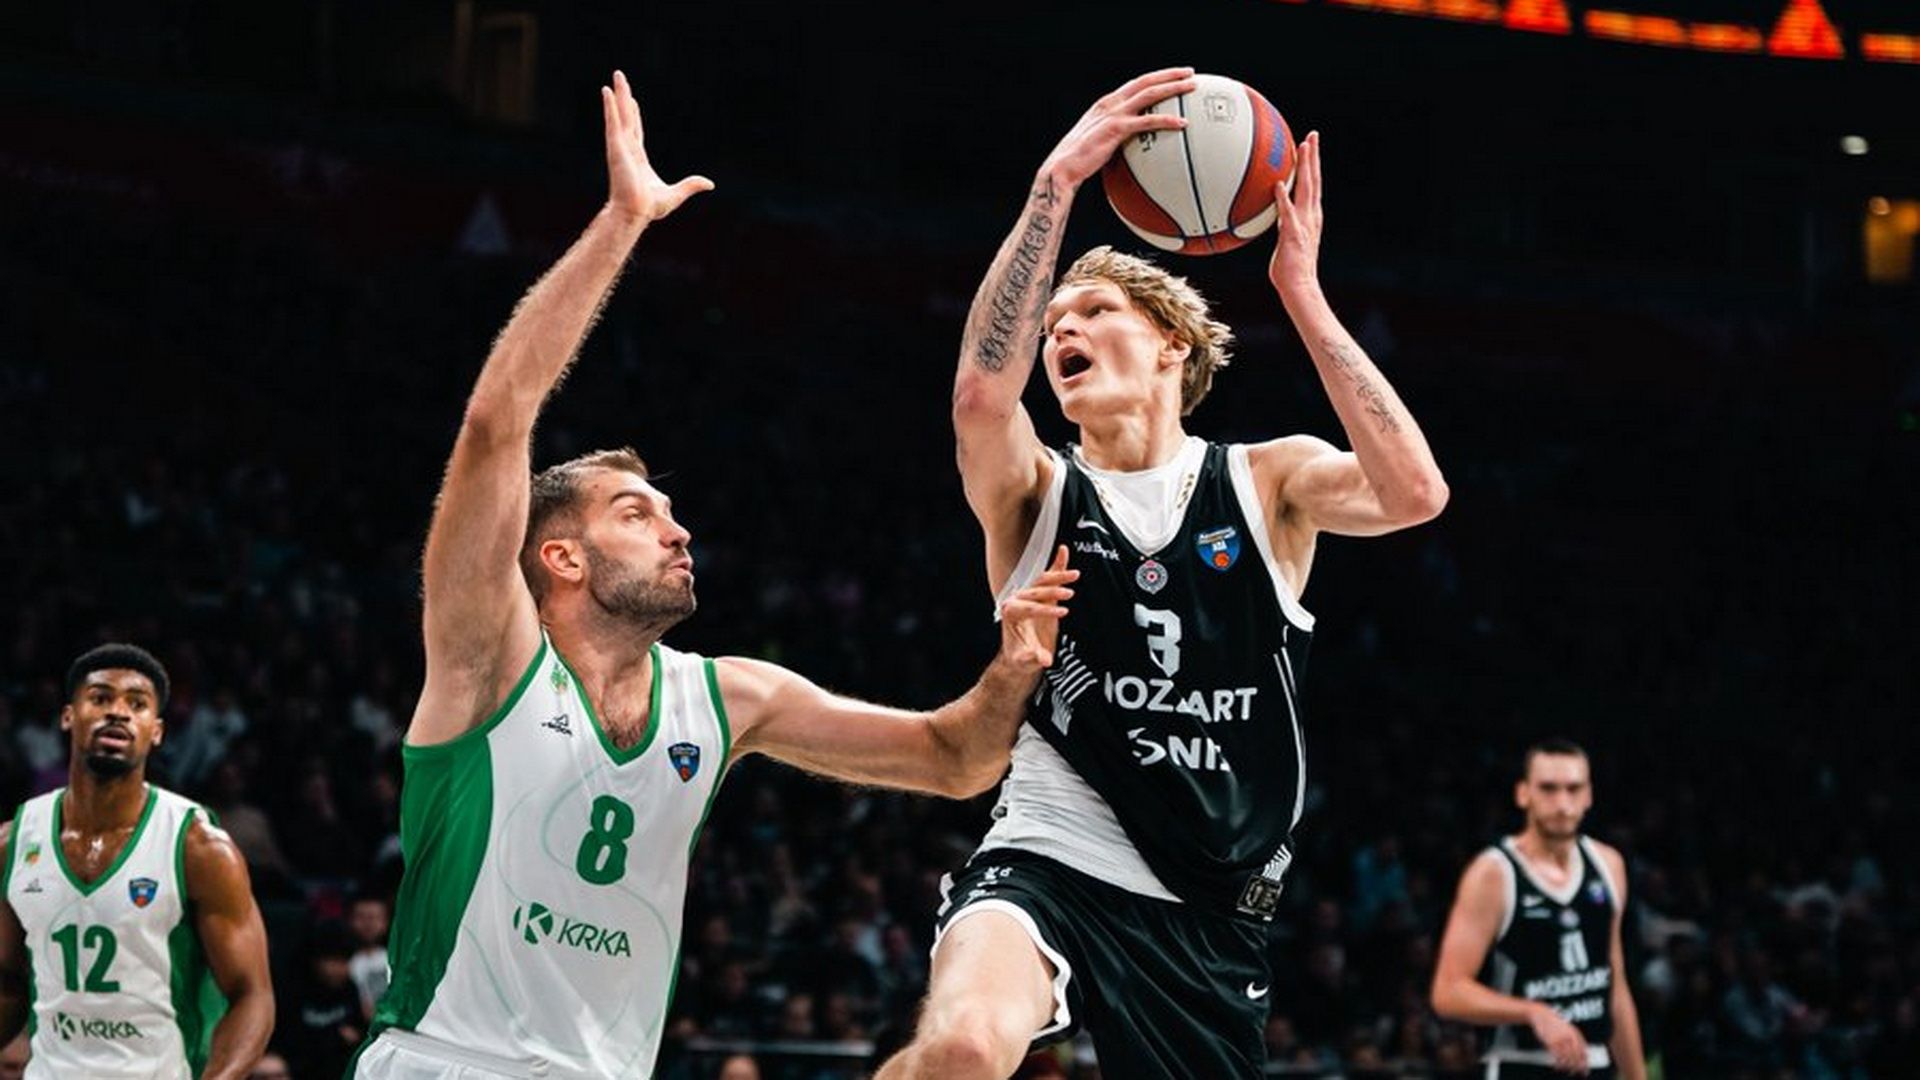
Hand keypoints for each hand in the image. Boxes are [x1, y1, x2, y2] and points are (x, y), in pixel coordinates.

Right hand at [601, 70, 712, 225]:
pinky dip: (609, 106)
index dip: (634, 114)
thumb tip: (709, 184)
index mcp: (639, 158)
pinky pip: (612, 122)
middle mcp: (627, 148)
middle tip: (620, 79)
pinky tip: (607, 92)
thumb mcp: (676, 194)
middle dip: (624, 97)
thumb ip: (691, 185)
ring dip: (617, 95)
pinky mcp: (615, 147)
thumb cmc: (649, 207)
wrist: (635, 212)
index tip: (632, 101)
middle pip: (627, 116)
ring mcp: (620, 146)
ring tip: (616, 76)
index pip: (636, 130)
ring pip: (619, 114)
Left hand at [997, 546, 1076, 670]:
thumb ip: (1032, 659)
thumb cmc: (1020, 657)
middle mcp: (1016, 600)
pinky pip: (1049, 577)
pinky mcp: (1041, 595)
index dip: (1045, 610)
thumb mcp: (1024, 662)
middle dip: (1052, 590)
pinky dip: (1057, 565)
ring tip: (1074, 574)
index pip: (1028, 607)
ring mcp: (1029, 596)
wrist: (1021, 655)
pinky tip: (1064, 551)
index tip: (1062, 613)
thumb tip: (1041, 658)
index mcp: (1009, 613)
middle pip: (1035, 590)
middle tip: (1069, 594)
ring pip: (1043, 581)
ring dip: (1058, 576)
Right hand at [1039, 68, 1195, 188]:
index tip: (1172, 75)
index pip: (1135, 84)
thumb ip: (1116, 135)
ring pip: (1149, 94)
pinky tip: (1182, 123)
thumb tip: (1132, 144)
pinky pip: (1147, 121)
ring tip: (1191, 87)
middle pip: (1145, 81)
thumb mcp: (1099, 140)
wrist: (1063, 167)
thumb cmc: (1080, 160)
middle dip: (1169, 74)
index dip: (1155, 77)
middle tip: (1189, 72)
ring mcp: (1113, 114)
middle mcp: (1110, 103)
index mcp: (1106, 103)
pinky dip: (1166, 120)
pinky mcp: (1116, 129)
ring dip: (1173, 87)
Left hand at [1269, 130, 1321, 296]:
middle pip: (1314, 180)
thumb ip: (1283, 223)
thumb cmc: (1290, 268)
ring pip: (1306, 190)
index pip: (1313, 184)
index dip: (1313, 164)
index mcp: (1311, 216)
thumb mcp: (1286, 239)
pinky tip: (1277, 184)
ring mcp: (1304, 224)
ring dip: (1305, 167)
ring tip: (1303, 147)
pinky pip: (1287, 213)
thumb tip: (1273, 212)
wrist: (1299, 286)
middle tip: (1313, 135)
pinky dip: (1283, 198)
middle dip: (1314, 156)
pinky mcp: (1293, 234)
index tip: (1311, 144)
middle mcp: (1311, 216)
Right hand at [1527, 1004, 1589, 1073]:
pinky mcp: (1550, 1042)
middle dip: (1578, 1067)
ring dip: (1568, 1066)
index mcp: (1575, 1033)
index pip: (1583, 1051)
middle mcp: (1568, 1037)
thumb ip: (1576, 1039)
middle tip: (1578, 1073)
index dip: (1585, 1062)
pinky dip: (1558, 1063)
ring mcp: (1559, 1039)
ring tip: (1568, 1070)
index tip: (1585, 1069)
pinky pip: (1556, 1056)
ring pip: (1567, 1057)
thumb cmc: (1554, 1022)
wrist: (1541, 1014)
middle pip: (1576, 1056)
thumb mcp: (1568, 1028)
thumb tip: (1583, 1052)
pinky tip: (1558, 1066)